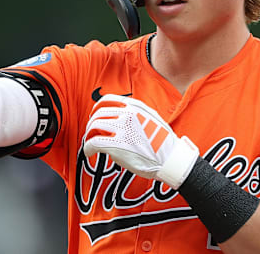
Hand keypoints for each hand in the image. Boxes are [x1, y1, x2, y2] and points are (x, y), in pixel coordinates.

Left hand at [83, 94, 198, 188]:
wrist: (171, 159)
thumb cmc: (163, 143)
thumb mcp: (152, 118)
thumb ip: (136, 114)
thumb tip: (119, 117)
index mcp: (135, 107)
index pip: (107, 100)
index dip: (97, 108)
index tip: (94, 116)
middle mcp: (128, 114)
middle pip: (98, 114)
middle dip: (91, 124)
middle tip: (91, 133)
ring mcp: (123, 129)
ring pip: (94, 126)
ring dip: (88, 135)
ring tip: (91, 144)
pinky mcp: (118, 145)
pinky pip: (94, 142)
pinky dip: (88, 148)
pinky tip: (90, 153)